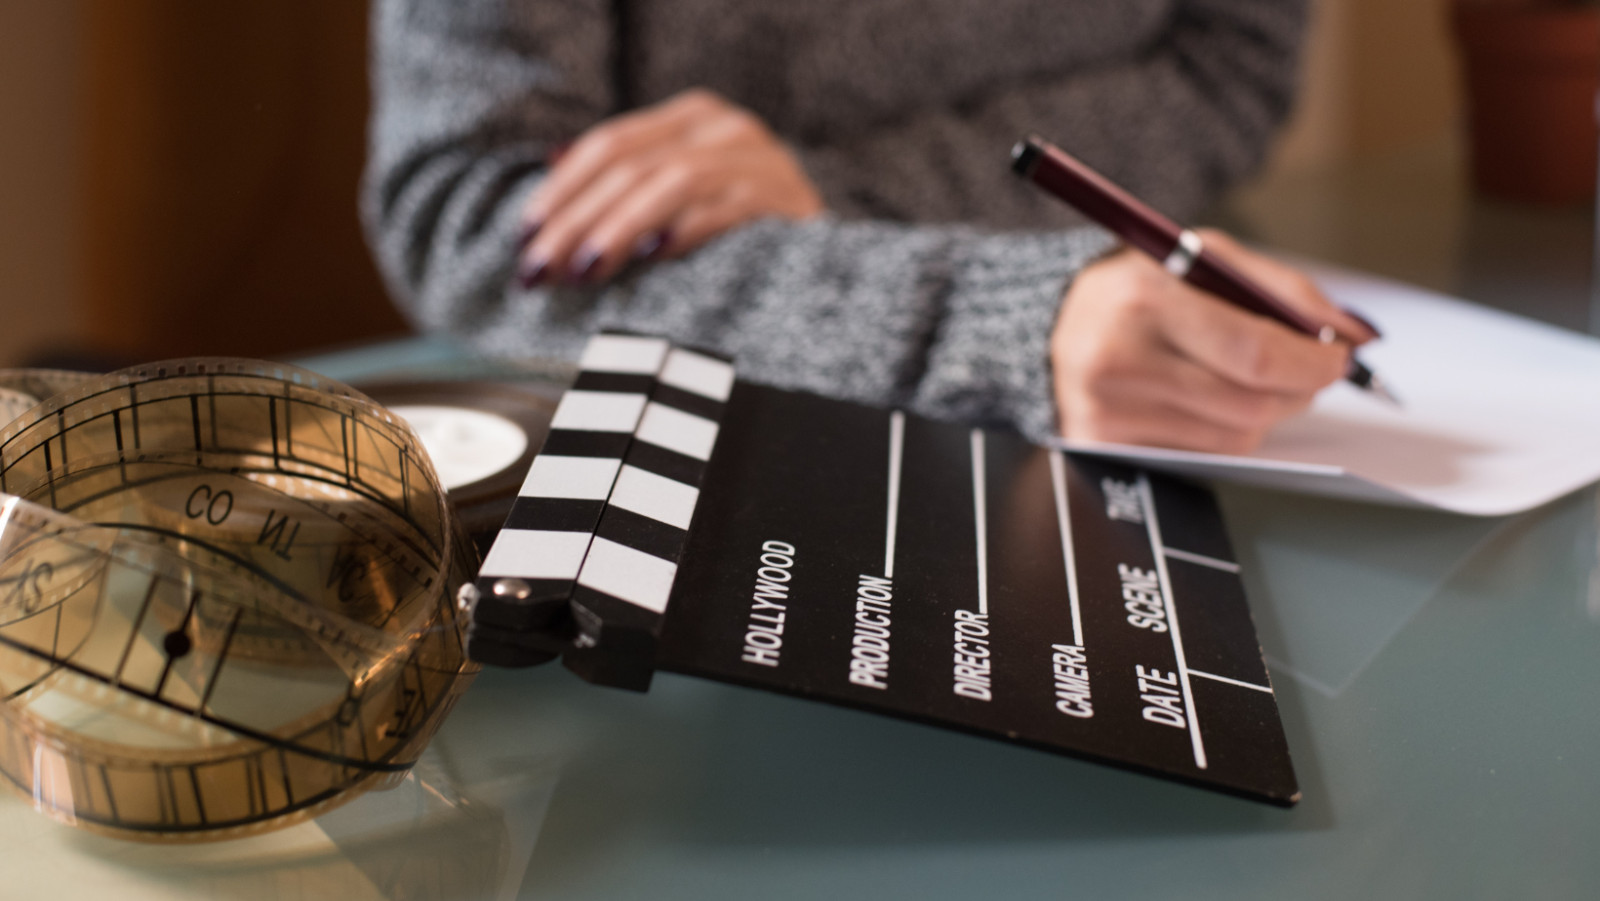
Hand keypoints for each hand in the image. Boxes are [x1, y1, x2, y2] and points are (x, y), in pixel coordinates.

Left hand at [515, 89, 823, 286]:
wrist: (830, 263)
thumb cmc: (739, 235)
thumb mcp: (675, 203)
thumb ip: (624, 188)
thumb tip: (547, 180)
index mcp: (691, 119)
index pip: (609, 145)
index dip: (561, 191)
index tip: (523, 238)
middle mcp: (725, 128)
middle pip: (631, 165)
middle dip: (577, 220)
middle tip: (541, 268)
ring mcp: (760, 159)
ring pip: (673, 181)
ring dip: (621, 227)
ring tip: (586, 269)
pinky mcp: (786, 199)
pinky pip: (728, 207)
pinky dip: (687, 229)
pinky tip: (654, 254)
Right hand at [1051, 230, 1376, 453]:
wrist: (1052, 322)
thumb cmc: (1141, 287)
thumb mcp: (1204, 258)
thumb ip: (1282, 291)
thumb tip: (1354, 336)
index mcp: (1143, 297)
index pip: (1254, 352)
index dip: (1311, 362)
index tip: (1338, 358)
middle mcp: (1117, 358)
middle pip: (1251, 402)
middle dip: (1298, 390)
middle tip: (1308, 370)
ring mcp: (1105, 410)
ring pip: (1234, 436)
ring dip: (1263, 411)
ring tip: (1246, 378)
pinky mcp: (1101, 446)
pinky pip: (1201, 456)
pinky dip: (1223, 431)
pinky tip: (1203, 399)